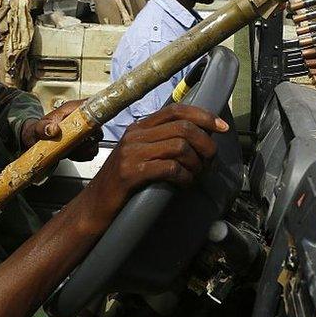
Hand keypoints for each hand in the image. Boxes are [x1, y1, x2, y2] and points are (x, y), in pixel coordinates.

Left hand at [21, 100, 100, 160]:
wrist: (37, 140)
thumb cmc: (38, 130)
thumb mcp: (37, 129)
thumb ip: (43, 128)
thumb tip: (53, 129)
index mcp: (73, 108)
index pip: (93, 106)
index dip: (94, 117)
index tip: (86, 131)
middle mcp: (83, 117)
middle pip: (97, 128)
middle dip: (86, 140)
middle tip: (72, 145)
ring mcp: (86, 130)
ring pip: (95, 141)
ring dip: (84, 150)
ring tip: (69, 150)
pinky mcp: (86, 141)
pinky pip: (92, 150)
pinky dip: (82, 155)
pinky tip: (71, 153)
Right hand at [87, 105, 227, 217]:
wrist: (94, 206)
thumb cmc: (122, 183)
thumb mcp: (139, 155)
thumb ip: (160, 142)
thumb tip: (196, 138)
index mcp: (139, 127)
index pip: (176, 110)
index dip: (203, 116)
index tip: (221, 127)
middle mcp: (135, 135)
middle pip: (183, 127)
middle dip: (205, 144)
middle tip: (210, 161)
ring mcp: (131, 153)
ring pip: (180, 146)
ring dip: (196, 163)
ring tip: (196, 176)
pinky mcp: (131, 173)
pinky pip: (170, 168)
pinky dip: (184, 177)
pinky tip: (184, 184)